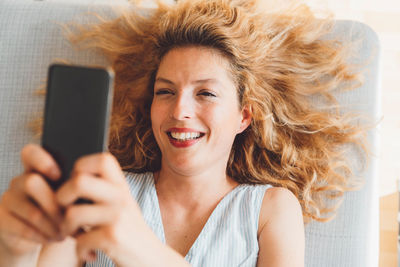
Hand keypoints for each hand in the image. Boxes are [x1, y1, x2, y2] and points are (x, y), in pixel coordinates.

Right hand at [0, 144, 62, 263]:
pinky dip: (44, 236)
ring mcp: (8, 200)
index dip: (42, 160)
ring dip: (53, 225)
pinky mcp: (2, 220)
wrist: (39, 236)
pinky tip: (55, 238)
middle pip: (31, 182)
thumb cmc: (61, 210)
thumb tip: (90, 187)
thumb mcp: (68, 197)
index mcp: (36, 169)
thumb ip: (73, 187)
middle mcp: (19, 181)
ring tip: (67, 232)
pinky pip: (24, 228)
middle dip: (55, 204)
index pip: (30, 153)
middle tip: (70, 217)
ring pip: (32, 211)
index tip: (59, 175)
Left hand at [56, 152, 158, 264]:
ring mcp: (118, 216)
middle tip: (66, 211)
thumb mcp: (122, 206)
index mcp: (122, 186)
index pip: (102, 159)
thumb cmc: (129, 233)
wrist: (151, 260)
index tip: (77, 184)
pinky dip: (80, 251)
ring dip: (66, 230)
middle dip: (62, 198)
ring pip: (72, 213)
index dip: (81, 167)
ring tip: (76, 236)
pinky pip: (79, 240)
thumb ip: (104, 190)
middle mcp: (122, 197)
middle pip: (79, 181)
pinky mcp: (113, 237)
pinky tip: (90, 252)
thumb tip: (72, 178)